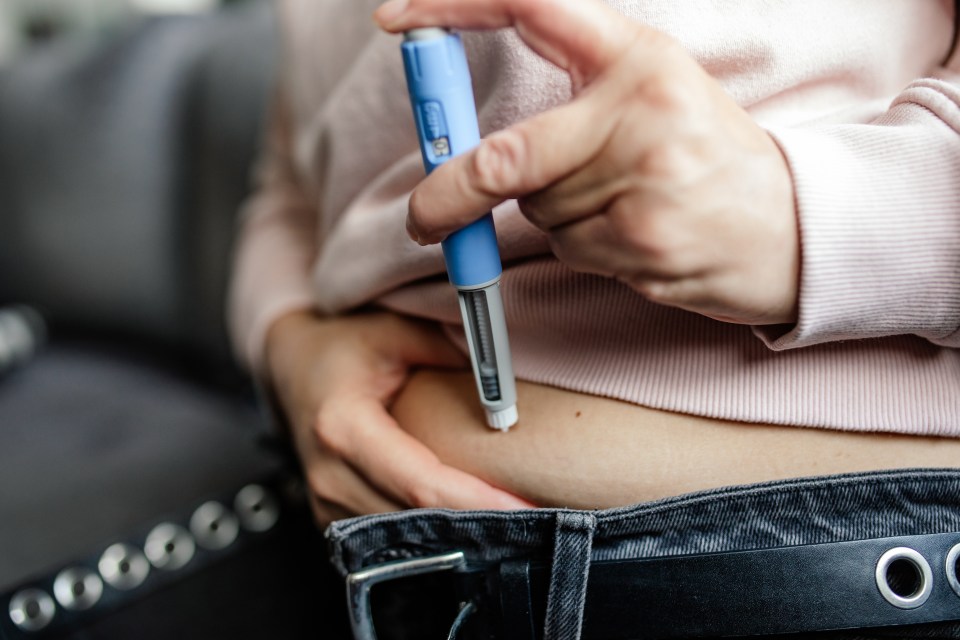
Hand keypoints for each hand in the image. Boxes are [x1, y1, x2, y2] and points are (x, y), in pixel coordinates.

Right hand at [265, 310, 533, 525]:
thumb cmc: (341, 346)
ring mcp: (327, 505)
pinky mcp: (333, 519)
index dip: (476, 502)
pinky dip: (434, 535)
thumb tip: (505, 381)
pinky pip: (390, 538)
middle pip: (417, 522)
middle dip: (479, 525)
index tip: (525, 507)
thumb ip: (448, 350)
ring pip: (406, 540)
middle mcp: (330, 477)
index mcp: (342, 429)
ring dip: (459, 536)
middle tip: (537, 522)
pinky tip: (472, 524)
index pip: (420, 484)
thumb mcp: (393, 331)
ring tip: (515, 526)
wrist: (290, 367)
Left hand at [376, 0, 798, 325]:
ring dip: (554, 216)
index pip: (531, 4)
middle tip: (424, 217)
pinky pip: (568, 249)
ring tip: (620, 204)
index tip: (395, 19)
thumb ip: (570, 96)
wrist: (792, 227)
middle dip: (449, 195)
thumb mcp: (651, 95)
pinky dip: (583, 249)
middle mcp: (640, 106)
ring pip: (537, 209)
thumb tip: (461, 133)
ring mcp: (644, 176)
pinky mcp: (642, 238)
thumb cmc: (705, 156)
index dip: (452, 5)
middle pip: (505, 157)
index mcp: (637, 54)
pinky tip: (632, 234)